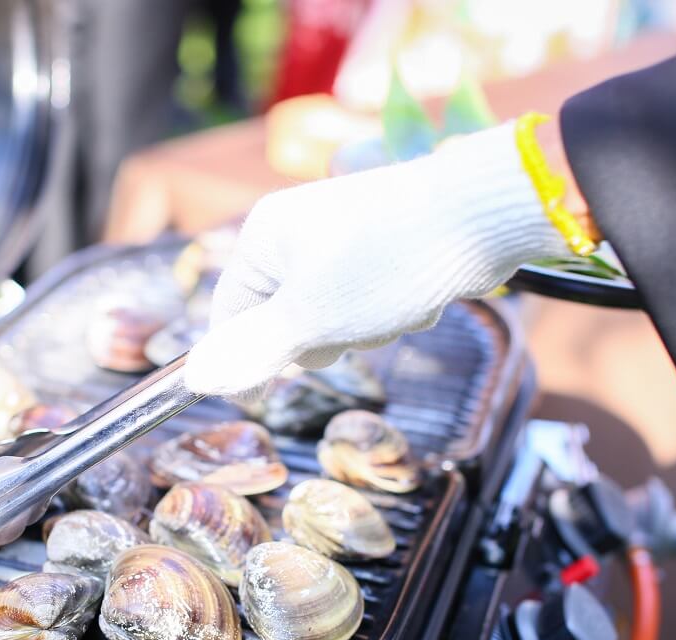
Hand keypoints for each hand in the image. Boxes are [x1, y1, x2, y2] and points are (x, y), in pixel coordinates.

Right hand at [185, 121, 571, 395]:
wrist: (479, 216)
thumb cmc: (384, 264)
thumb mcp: (308, 320)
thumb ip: (253, 351)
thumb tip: (197, 377)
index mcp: (263, 236)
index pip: (230, 313)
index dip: (248, 356)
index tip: (273, 386)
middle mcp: (296, 230)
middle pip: (285, 318)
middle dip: (325, 335)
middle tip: (351, 323)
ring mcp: (341, 235)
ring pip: (334, 314)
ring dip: (366, 326)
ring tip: (394, 304)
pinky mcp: (383, 244)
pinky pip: (371, 298)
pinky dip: (394, 307)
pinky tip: (418, 293)